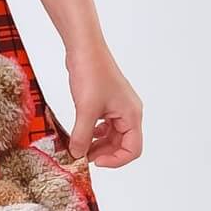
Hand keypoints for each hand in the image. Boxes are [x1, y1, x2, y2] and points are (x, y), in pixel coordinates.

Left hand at [59, 42, 142, 167]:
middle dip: (104, 153)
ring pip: (112, 136)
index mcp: (131, 114)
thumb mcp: (86, 109)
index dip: (115, 160)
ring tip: (80, 148)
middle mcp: (129, 112)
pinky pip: (105, 125)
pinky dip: (94, 133)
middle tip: (82, 157)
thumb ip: (82, 135)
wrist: (85, 48)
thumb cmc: (91, 72)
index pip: (133, 149)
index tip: (95, 162)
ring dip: (98, 144)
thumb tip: (77, 155)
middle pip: (123, 144)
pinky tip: (82, 133)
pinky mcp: (107, 102)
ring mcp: (118, 107)